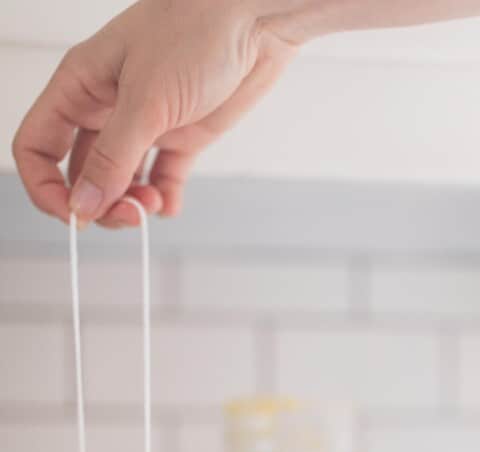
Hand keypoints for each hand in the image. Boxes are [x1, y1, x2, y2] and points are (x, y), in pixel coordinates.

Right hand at [12, 0, 297, 227]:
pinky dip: (164, 198)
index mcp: (80, 87)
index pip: (38, 148)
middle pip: (81, 175)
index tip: (74, 216)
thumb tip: (82, 206)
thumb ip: (113, 158)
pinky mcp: (180, 135)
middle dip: (100, 204)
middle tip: (131, 215)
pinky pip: (162, 178)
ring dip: (132, 204)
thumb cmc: (196, 32)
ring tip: (155, 204)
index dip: (47, 188)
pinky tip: (171, 204)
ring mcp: (143, 124)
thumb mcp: (146, 101)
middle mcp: (106, 108)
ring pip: (120, 182)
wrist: (254, 18)